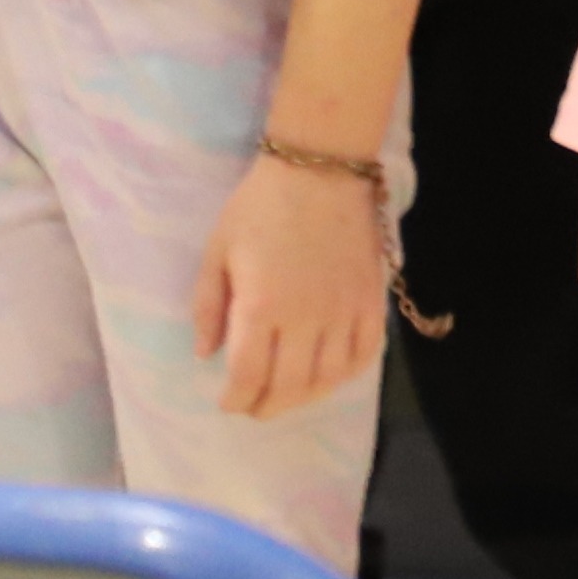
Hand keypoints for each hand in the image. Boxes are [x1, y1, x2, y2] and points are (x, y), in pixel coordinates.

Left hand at [200, 150, 389, 416]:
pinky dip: (347, 373)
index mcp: (262, 305)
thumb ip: (208, 306)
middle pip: (289, 385)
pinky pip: (365, 352)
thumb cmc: (260, 207)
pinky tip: (330, 374)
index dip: (237, 398)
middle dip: (267, 406)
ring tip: (289, 395)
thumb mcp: (218, 251)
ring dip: (306, 397)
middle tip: (255, 407)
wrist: (320, 171)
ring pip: (329, 377)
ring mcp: (344, 310)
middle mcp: (306, 317)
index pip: (249, 374)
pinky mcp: (371, 300)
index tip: (228, 403)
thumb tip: (206, 354)